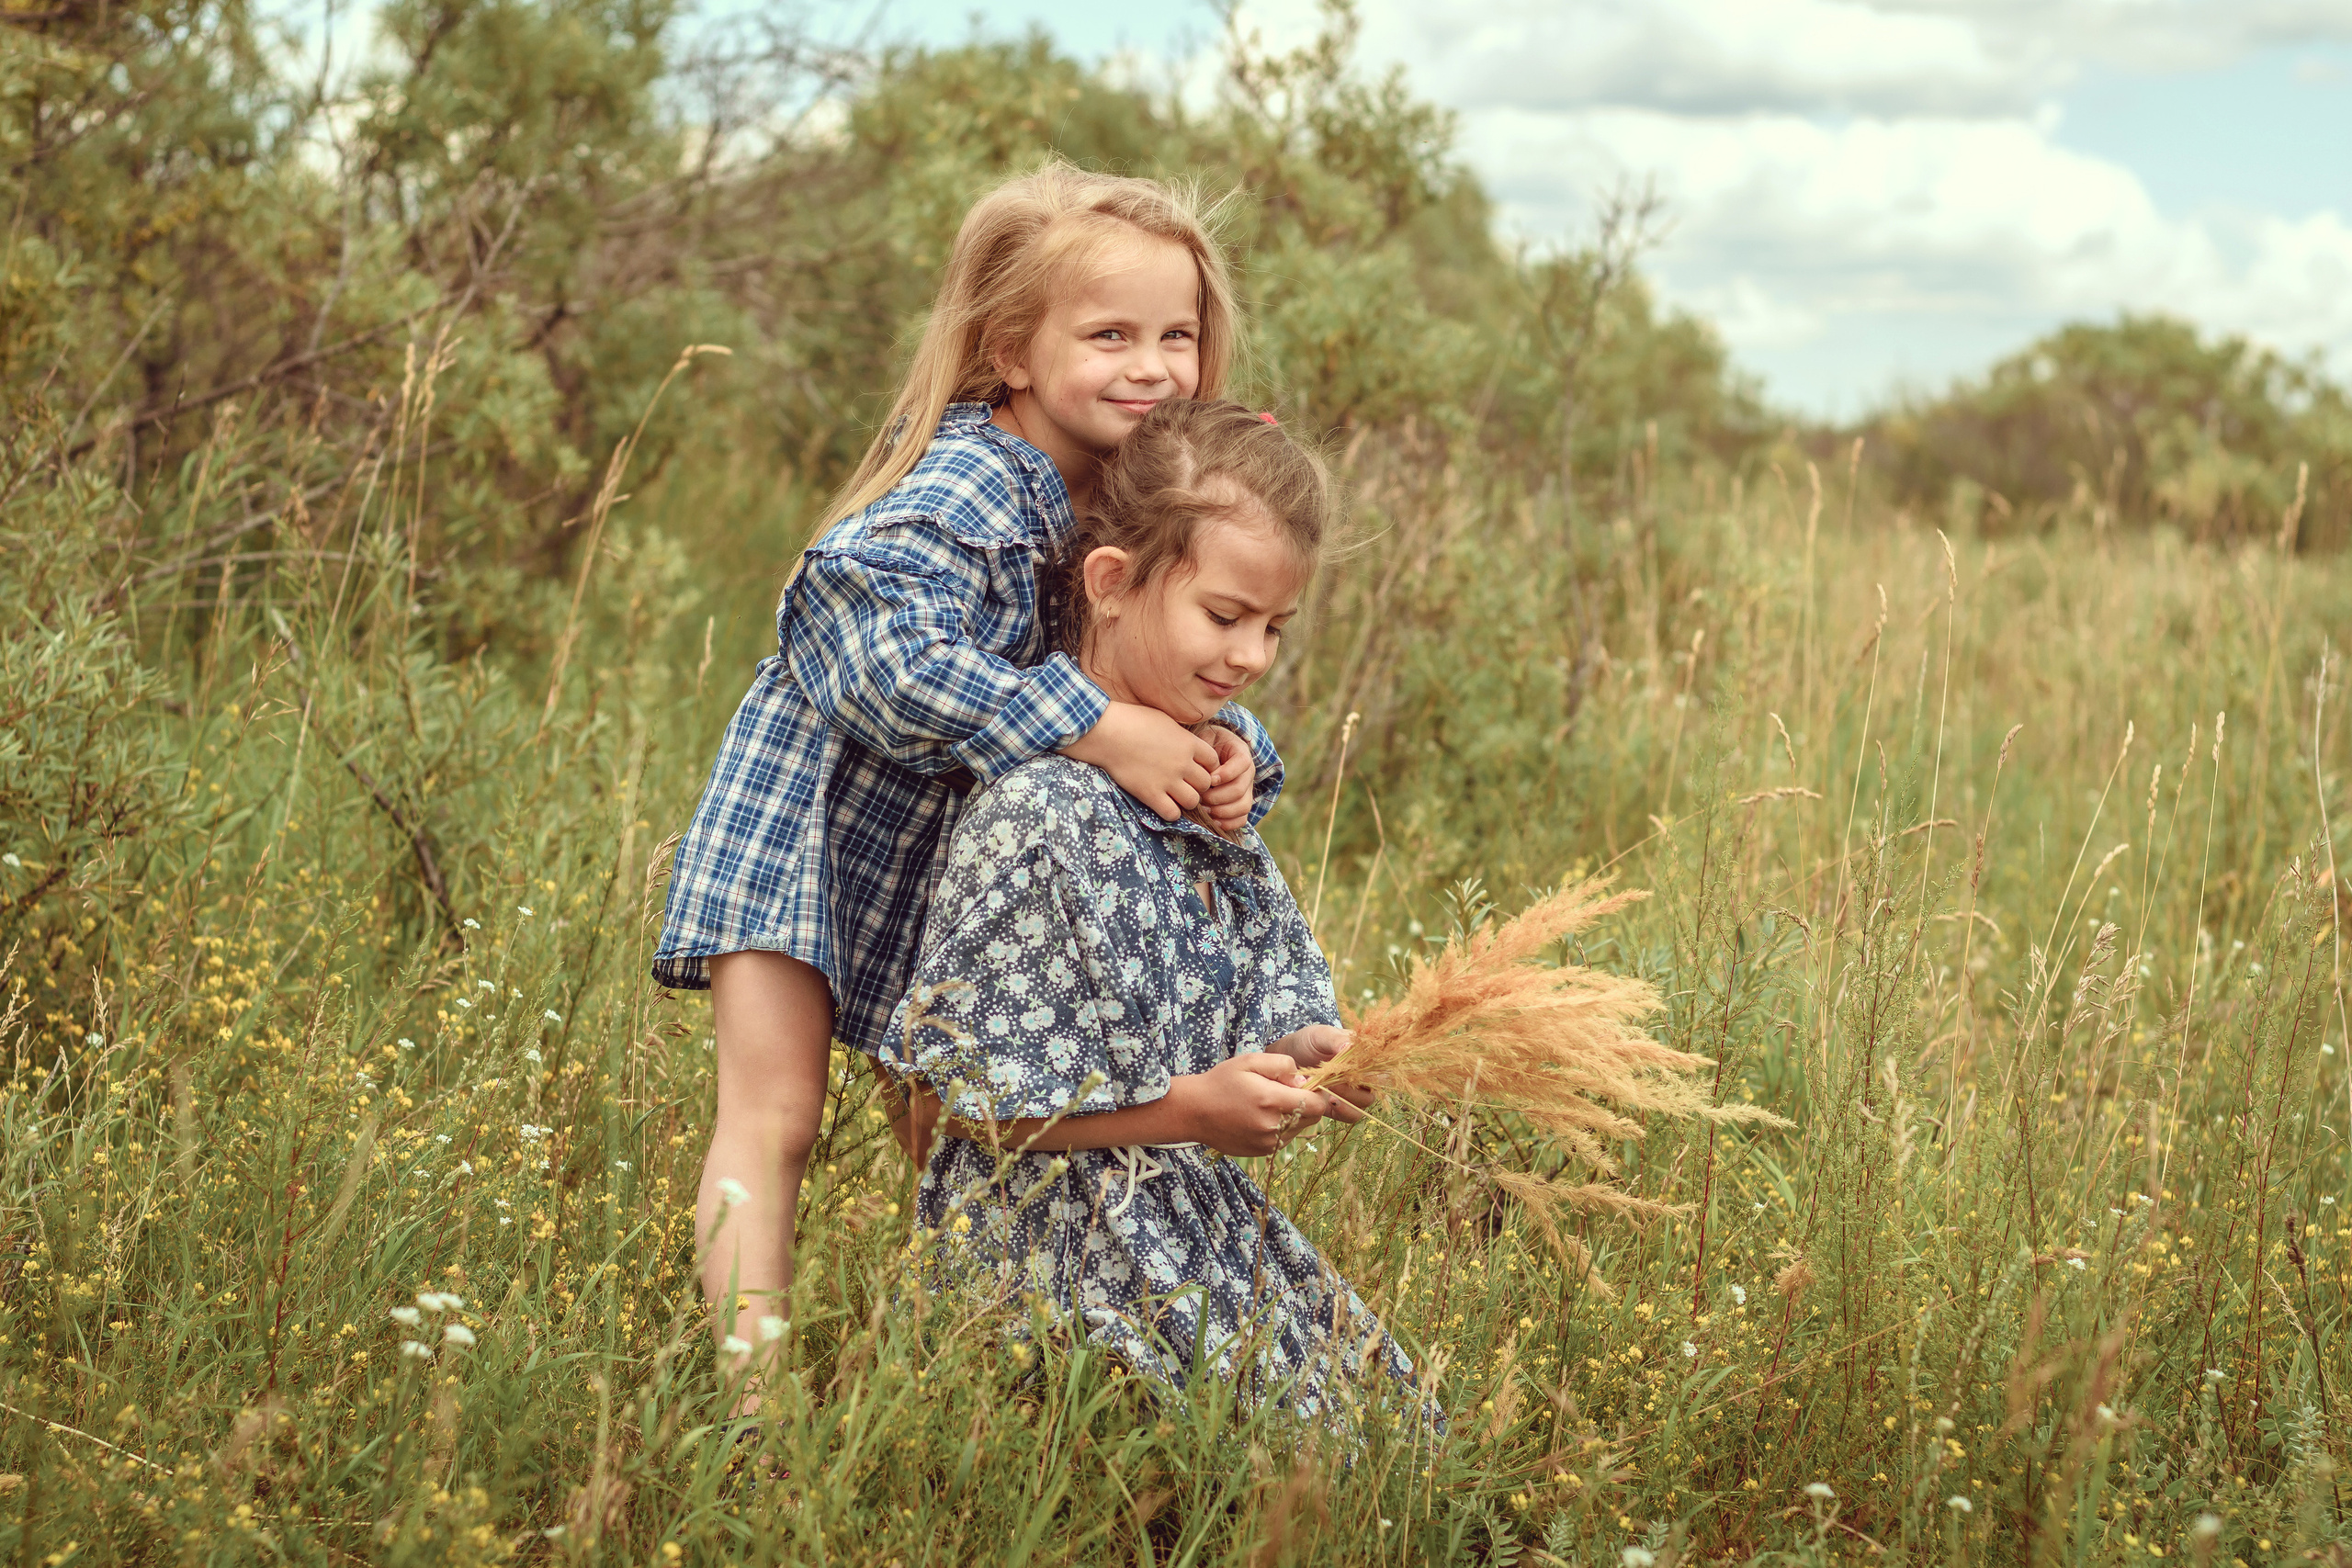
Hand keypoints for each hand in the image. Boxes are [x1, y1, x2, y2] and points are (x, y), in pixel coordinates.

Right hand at [1062, 702, 1217, 821]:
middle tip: (1185, 783)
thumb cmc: (1133, 720)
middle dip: (1198, 785)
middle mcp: (1182, 763)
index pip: (1214, 762)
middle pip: (1206, 784)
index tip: (1195, 767)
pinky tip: (1162, 803)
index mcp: (1188, 743)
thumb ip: (1181, 735)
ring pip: (1193, 801)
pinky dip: (1170, 812)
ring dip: (1186, 800)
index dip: (1208, 766)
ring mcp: (1167, 780)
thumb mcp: (1165, 720)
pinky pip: (1172, 813)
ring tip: (1175, 795)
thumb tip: (1189, 742)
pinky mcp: (1150, 794)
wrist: (1108, 732)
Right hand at [1168, 1053, 1325, 1156]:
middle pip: (1312, 1118)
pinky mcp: (1262, 1152)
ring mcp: (1268, 1142)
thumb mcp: (1250, 1061)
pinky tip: (1261, 1117)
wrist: (1194, 1111)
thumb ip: (1282, 1065)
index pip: (1317, 1105)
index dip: (1316, 1093)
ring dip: (1294, 1117)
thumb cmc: (1222, 1081)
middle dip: (1306, 1104)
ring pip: (1299, 1129)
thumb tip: (1304, 1080)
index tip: (1305, 1085)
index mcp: (1271, 1100)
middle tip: (1285, 1092)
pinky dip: (1281, 1128)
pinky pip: (1285, 1139)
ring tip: (1269, 1105)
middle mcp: (1273, 1126)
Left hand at [1196, 724, 1256, 834]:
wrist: (1210, 750)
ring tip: (1204, 810)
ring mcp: (1247, 789)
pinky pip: (1242, 818)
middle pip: (1240, 789)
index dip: (1227, 774)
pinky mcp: (1241, 803)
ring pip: (1243, 806)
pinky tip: (1213, 821)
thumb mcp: (1204, 738)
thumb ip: (1204, 748)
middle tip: (1201, 798)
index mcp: (1240, 752)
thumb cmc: (1204, 743)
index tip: (1209, 779)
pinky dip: (1229, 823)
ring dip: (1222, 811)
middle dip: (1218, 797)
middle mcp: (1247, 772)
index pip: (1242, 763)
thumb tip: (1205, 772)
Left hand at [1269, 1025, 1373, 1123]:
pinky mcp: (1340, 1106)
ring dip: (1351, 1099)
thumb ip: (1336, 1040)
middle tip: (1336, 1080)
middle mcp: (1363, 1076)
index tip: (1352, 1067)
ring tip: (1330, 1091)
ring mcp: (1353, 1092)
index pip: (1381, 1065)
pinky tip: (1331, 1102)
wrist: (1289, 1057)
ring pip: (1365, 1102)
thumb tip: (1348, 1047)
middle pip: (1375, 1087)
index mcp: (1365, 1056)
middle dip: (1358, 1085)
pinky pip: (1352, 1115)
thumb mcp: (1321, 1035)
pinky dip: (1345, 1111)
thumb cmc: (1309, 1042)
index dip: (1371, 1069)